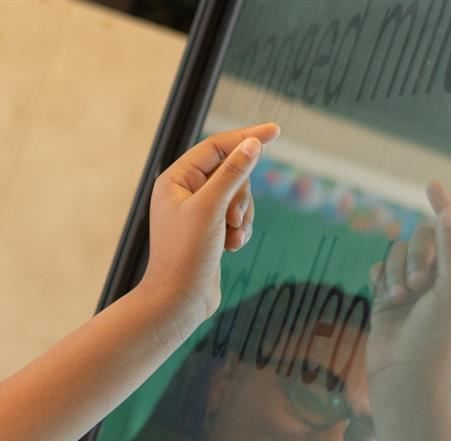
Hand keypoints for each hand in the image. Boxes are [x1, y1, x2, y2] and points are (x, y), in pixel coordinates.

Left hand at [139, 122, 279, 331]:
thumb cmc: (187, 253)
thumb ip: (233, 173)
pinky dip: (240, 230)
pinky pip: (238, 217)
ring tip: (231, 237)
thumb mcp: (212, 208)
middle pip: (231, 172)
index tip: (275, 131)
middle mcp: (184, 193)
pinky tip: (232, 248)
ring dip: (242, 216)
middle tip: (233, 219)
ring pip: (238, 196)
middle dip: (240, 195)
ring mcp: (197, 212)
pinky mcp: (210, 231)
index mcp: (175, 180)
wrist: (179, 300)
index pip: (215, 146)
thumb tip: (252, 144)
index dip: (245, 137)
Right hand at [366, 182, 450, 393]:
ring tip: (399, 299)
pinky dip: (379, 278)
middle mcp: (441, 279)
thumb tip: (448, 213)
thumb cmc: (435, 338)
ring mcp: (413, 287)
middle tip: (417, 283)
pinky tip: (383, 297)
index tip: (431, 185)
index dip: (447, 207)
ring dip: (396, 271)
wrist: (403, 376)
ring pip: (398, 252)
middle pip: (424, 239)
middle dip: (417, 255)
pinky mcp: (387, 297)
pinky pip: (379, 268)